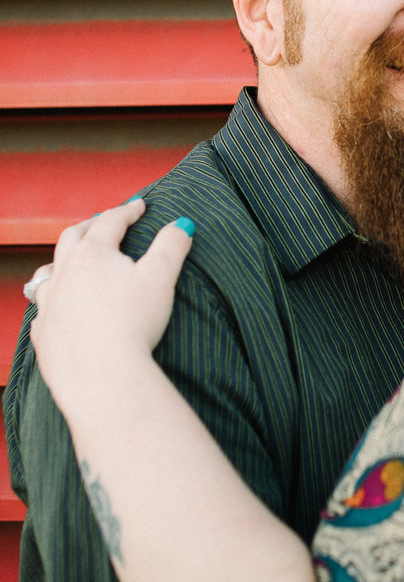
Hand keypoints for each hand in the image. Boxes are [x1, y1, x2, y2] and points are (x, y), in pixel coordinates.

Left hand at [29, 201, 193, 415]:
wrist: (102, 375)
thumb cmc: (134, 323)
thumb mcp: (161, 277)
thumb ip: (172, 245)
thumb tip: (183, 224)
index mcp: (92, 253)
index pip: (110, 221)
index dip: (128, 211)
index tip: (140, 207)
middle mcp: (64, 273)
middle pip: (73, 237)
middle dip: (90, 226)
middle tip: (104, 223)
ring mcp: (49, 304)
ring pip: (48, 272)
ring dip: (60, 262)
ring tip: (69, 261)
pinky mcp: (43, 333)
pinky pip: (42, 311)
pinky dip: (51, 303)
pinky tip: (59, 308)